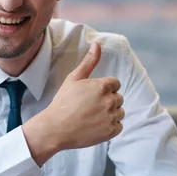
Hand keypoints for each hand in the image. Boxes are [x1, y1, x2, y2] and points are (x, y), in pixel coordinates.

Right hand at [23, 42, 124, 164]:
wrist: (56, 128)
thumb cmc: (63, 102)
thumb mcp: (74, 78)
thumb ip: (89, 62)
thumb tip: (97, 44)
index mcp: (102, 86)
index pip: (115, 84)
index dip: (105, 89)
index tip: (93, 95)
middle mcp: (109, 101)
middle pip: (118, 98)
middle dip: (107, 101)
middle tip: (90, 107)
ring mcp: (111, 117)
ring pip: (120, 112)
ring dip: (110, 114)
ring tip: (93, 116)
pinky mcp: (111, 131)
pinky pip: (119, 126)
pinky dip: (110, 126)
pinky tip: (97, 125)